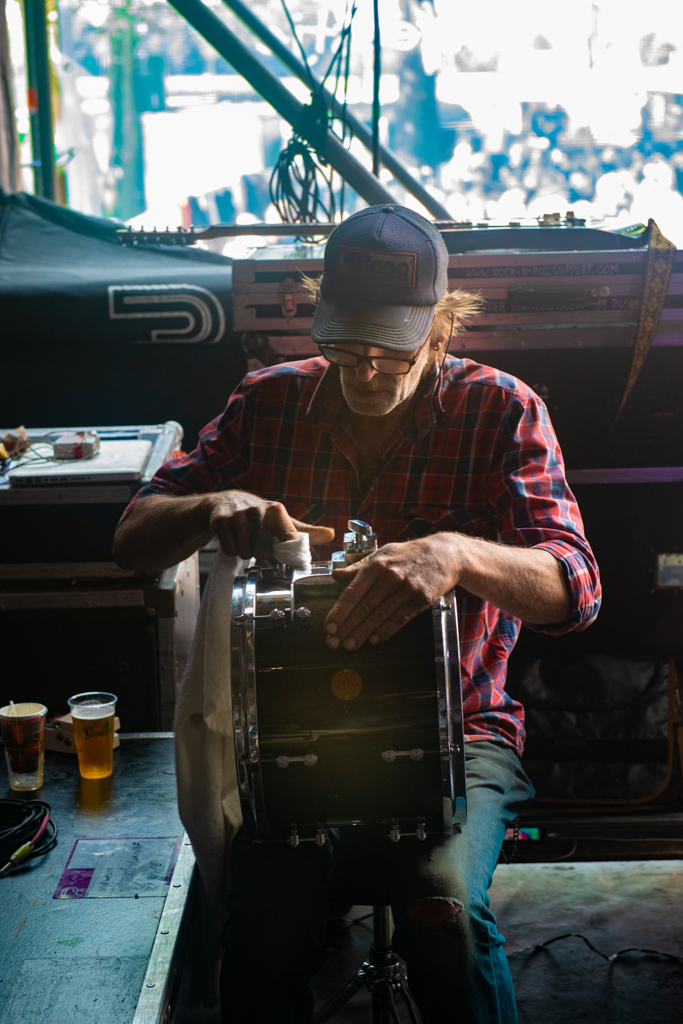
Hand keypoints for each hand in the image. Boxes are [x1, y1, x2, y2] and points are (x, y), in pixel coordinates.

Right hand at [208, 491, 334, 559]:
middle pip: (262, 552)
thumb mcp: (282, 521)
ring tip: (244, 538)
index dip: (285, 552)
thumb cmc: (259, 516)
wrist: (225, 503)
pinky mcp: (220, 521)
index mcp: (276, 511)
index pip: (287, 539)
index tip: (281, 554)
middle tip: (255, 541)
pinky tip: (231, 537)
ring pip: (245, 553)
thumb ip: (305, 531)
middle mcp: (258, 510)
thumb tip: (331, 534)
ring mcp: (238, 515)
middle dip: (258, 552)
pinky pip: (229, 550)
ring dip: (244, 552)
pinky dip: (230, 550)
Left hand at [324, 534, 461, 650]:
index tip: (329, 626)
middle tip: (335, 642)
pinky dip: (386, 630)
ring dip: (363, 633)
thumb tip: (335, 575)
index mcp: (376, 565)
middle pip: (364, 607)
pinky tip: (375, 640)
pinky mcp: (421, 600)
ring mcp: (406, 589)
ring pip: (380, 615)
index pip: (353, 592)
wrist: (445, 554)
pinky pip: (400, 618)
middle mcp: (390, 577)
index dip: (339, 611)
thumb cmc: (409, 554)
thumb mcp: (383, 554)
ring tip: (350, 645)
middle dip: (347, 627)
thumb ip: (359, 567)